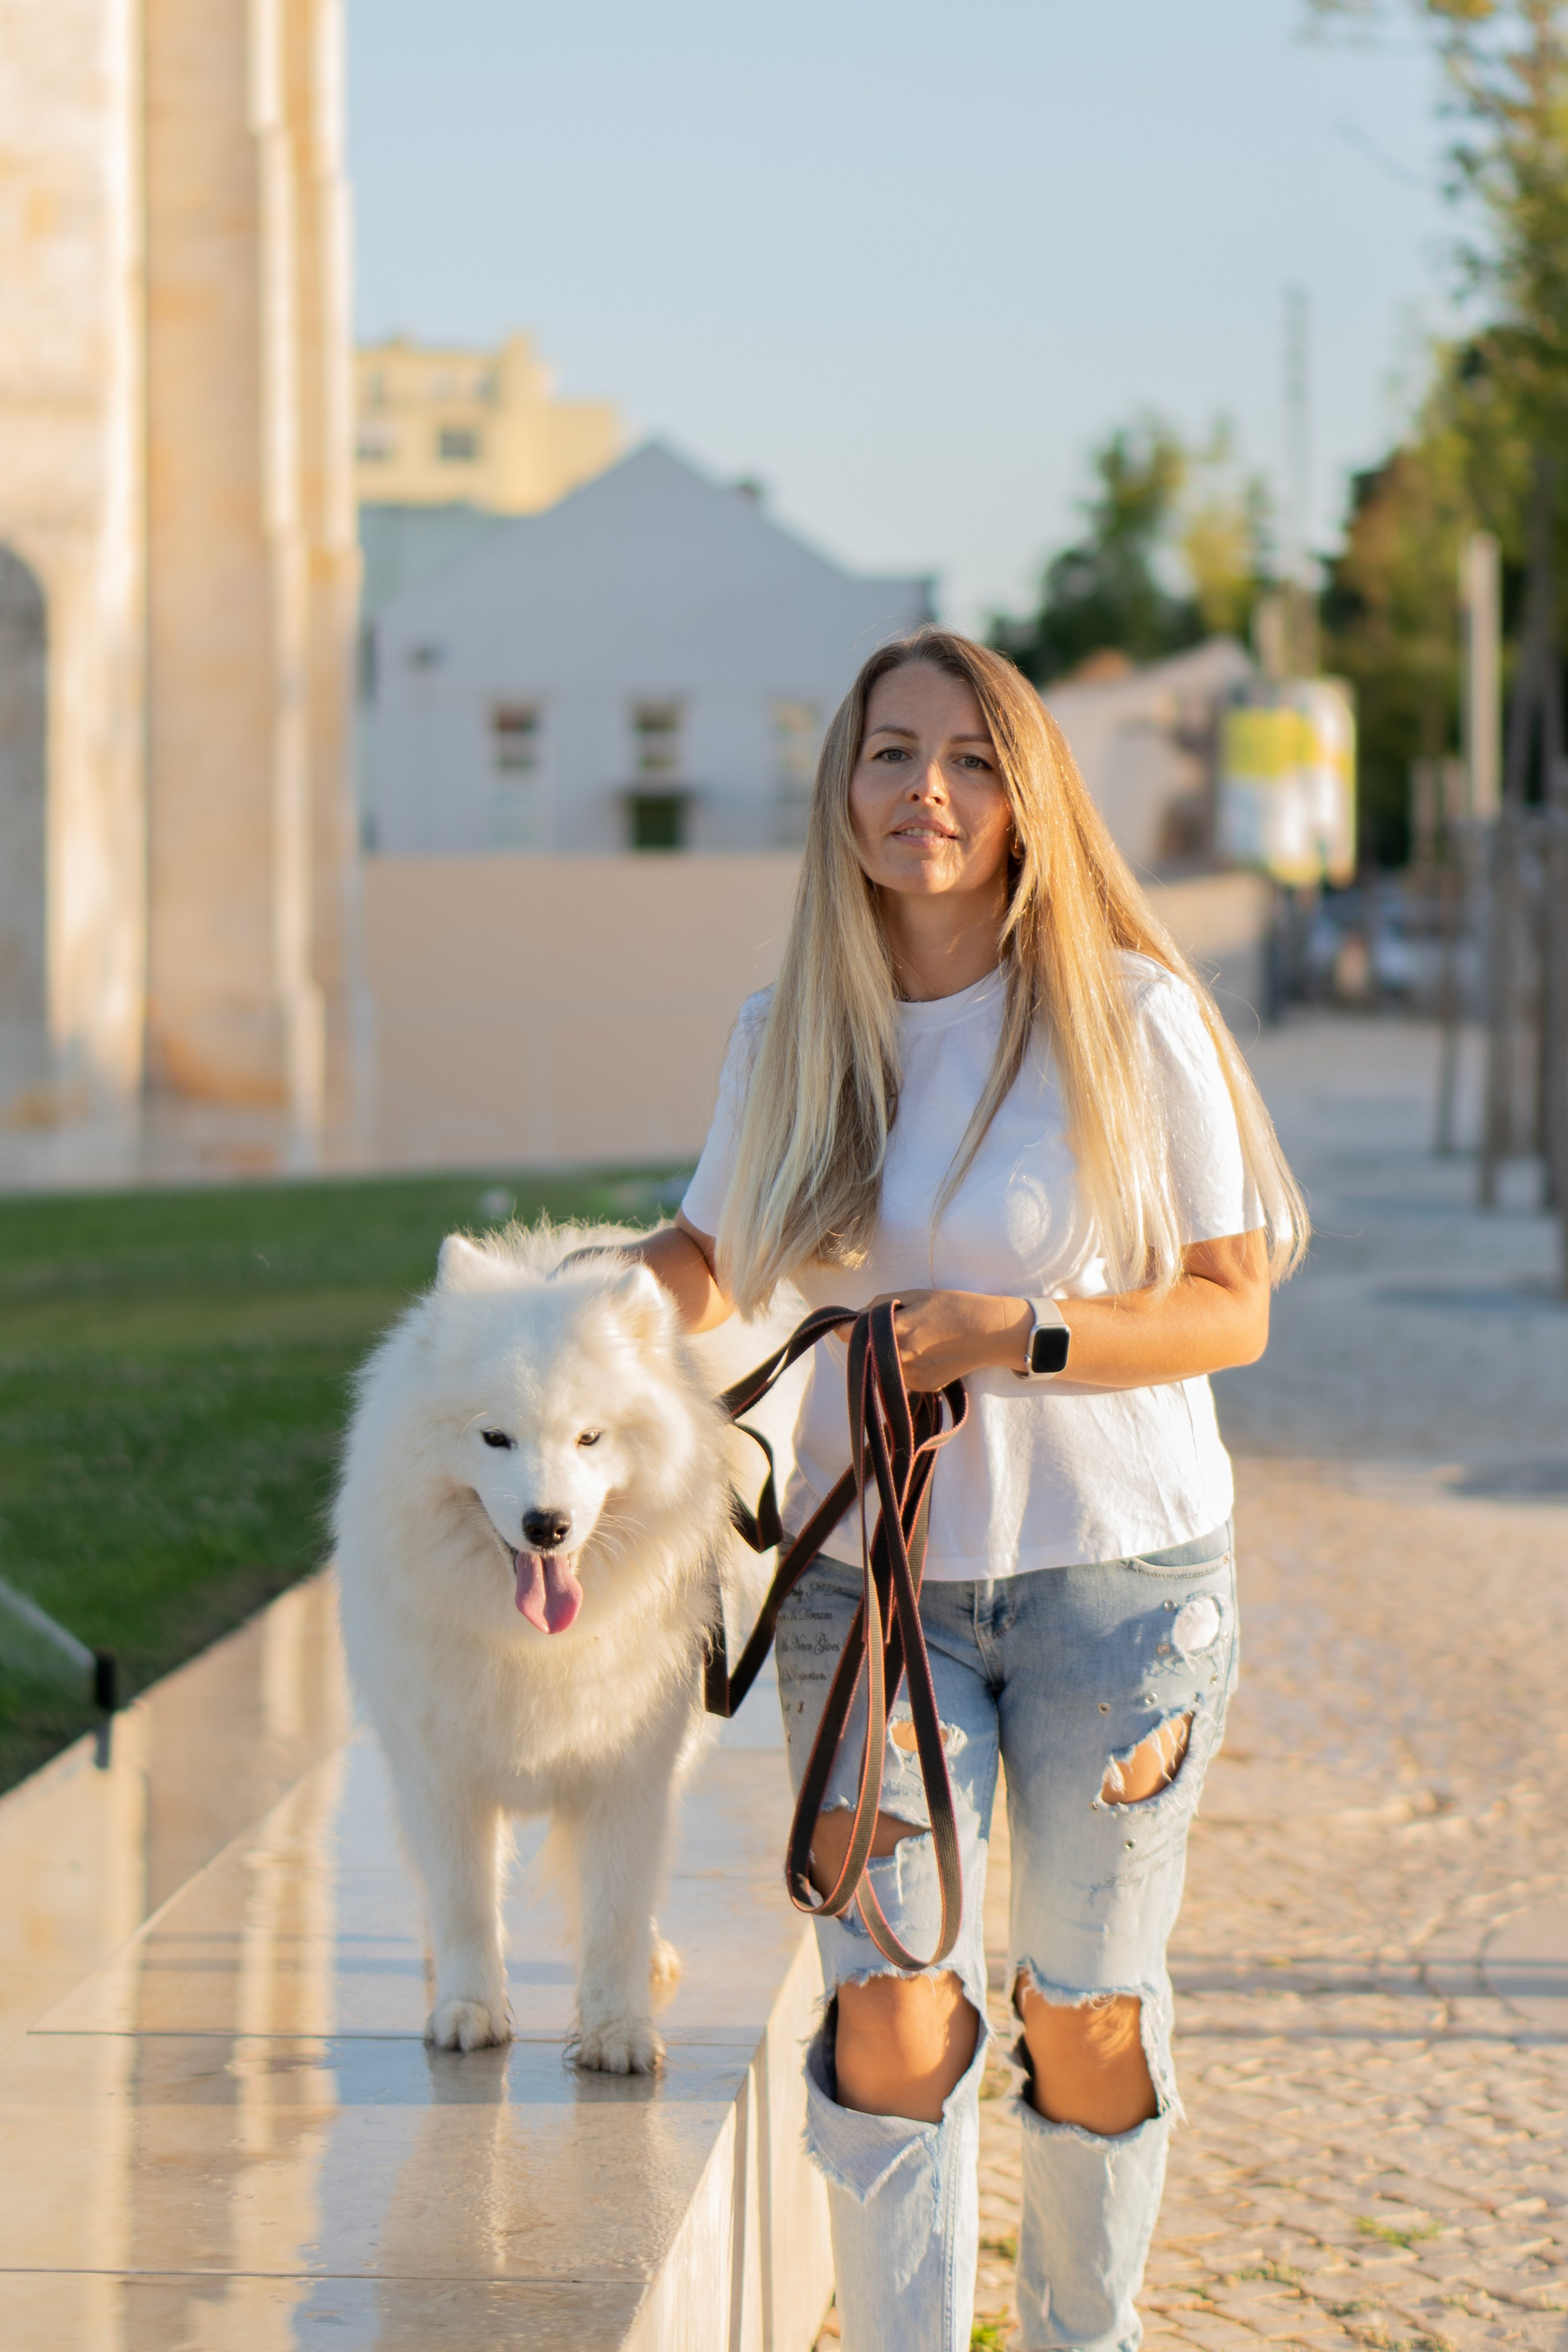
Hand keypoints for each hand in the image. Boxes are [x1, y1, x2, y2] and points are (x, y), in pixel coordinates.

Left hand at [851, 1289, 1033, 1391]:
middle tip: (892, 1325)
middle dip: (869, 1339)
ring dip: (886, 1353)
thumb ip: (879, 1305)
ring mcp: (911, 1377)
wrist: (989, 1333)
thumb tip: (853, 1318)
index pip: (850, 1334)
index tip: (849, 1322)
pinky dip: (903, 1364)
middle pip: (865, 1351)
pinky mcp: (922, 1388)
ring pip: (881, 1365)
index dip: (847, 1327)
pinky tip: (924, 1352)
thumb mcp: (915, 1295)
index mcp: (897, 1331)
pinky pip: (899, 1375)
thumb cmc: (953, 1307)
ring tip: (914, 1337)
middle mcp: (901, 1359)